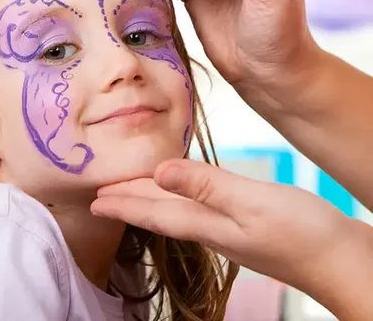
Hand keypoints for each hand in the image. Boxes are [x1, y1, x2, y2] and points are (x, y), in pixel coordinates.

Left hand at [91, 158, 352, 295]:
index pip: (153, 213)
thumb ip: (206, 186)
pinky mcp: (243, 224)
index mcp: (206, 223)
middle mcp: (210, 228)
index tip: (95, 202)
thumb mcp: (251, 202)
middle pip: (159, 213)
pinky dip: (178, 198)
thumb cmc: (301, 232)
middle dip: (129, 203)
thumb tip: (160, 173)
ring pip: (175, 211)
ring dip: (150, 201)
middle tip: (102, 199)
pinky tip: (182, 194)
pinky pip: (196, 208)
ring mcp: (227, 229)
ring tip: (131, 194)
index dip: (122, 205)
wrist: (339, 259)